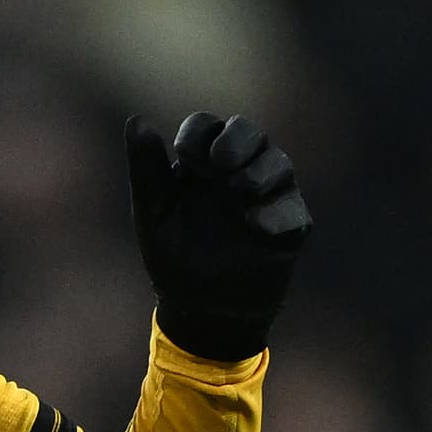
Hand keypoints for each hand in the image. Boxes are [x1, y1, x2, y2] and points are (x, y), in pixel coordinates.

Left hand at [125, 112, 311, 362]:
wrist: (203, 311)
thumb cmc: (175, 258)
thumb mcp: (153, 214)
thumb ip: (146, 170)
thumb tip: (136, 120)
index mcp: (201, 164)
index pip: (206, 128)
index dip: (199, 134)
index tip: (187, 156)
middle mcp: (238, 171)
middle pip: (249, 133)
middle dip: (238, 140)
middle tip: (221, 163)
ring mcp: (268, 196)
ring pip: (279, 164)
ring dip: (260, 173)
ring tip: (240, 192)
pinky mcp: (289, 227)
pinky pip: (295, 211)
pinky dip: (279, 214)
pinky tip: (257, 225)